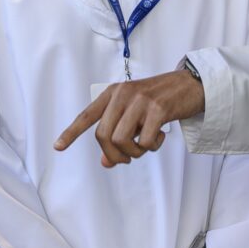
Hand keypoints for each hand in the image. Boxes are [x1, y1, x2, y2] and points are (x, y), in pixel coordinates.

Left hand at [56, 69, 205, 165]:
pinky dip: (152, 147)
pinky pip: (145, 141)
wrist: (190, 84)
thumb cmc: (160, 101)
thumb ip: (119, 135)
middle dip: (114, 154)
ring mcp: (140, 100)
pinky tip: (161, 137)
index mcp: (112, 93)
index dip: (71, 132)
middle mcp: (122, 94)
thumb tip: (106, 163)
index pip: (87, 115)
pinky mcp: (158, 109)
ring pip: (121, 140)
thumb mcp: (135, 115)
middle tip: (128, 158)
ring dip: (133, 153)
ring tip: (145, 147)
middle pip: (103, 136)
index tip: (58, 147)